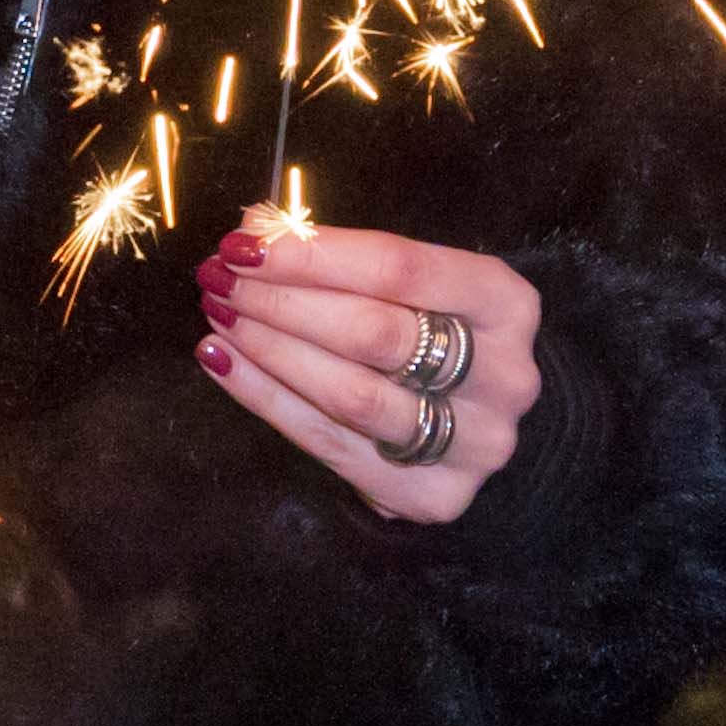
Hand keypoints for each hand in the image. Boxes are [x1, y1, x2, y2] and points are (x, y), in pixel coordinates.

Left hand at [196, 224, 544, 527]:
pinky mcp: (433, 496)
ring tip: (220, 317)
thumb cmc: (439, 331)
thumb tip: (255, 229)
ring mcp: (473, 444)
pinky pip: (331, 445)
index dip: (313, 255)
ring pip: (350, 394)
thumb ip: (344, 257)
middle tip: (220, 279)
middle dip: (281, 301)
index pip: (398, 268)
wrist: (482, 420)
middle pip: (372, 332)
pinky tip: (223, 362)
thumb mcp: (415, 283)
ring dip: (268, 351)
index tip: (245, 243)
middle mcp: (503, 377)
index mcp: (506, 304)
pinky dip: (266, 400)